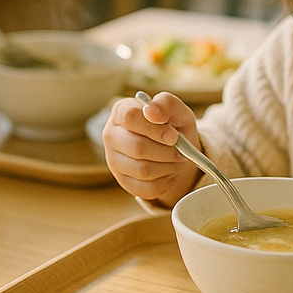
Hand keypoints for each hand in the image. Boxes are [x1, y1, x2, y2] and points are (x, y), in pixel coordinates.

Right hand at [103, 91, 201, 206]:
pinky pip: (146, 188)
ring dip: (168, 166)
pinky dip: (165, 181)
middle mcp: (112, 135)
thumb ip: (166, 103)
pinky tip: (169, 171)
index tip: (173, 135)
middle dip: (166, 151)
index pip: (129, 117)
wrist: (178, 150)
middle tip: (181, 150)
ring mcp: (114, 160)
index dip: (154, 129)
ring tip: (177, 159)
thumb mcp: (177, 110)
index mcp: (121, 111)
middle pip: (137, 147)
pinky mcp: (123, 181)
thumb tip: (152, 112)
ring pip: (142, 170)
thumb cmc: (174, 126)